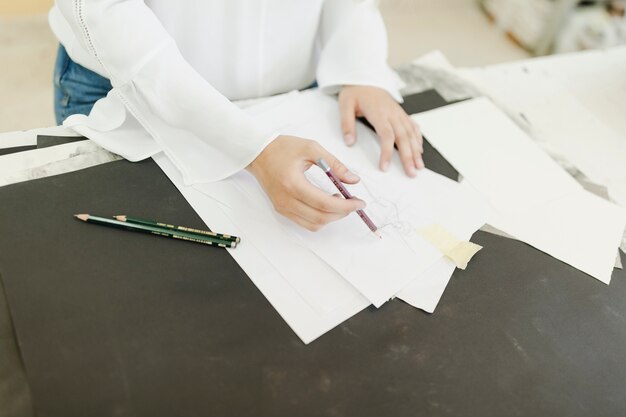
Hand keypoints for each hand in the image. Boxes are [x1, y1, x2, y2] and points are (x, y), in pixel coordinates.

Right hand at [247, 135, 365, 230]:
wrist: (258, 153)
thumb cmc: (282, 148)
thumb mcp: (311, 148)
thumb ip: (335, 164)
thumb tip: (354, 180)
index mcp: (293, 184)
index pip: (324, 203)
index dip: (346, 206)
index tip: (360, 202)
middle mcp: (286, 200)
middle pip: (321, 218)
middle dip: (342, 213)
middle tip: (354, 203)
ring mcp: (282, 208)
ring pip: (314, 224)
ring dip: (332, 217)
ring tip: (340, 202)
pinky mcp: (282, 210)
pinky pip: (305, 222)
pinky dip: (320, 218)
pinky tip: (326, 204)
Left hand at [339, 85, 423, 176]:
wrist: (364, 77)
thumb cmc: (354, 92)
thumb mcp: (345, 105)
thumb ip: (346, 124)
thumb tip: (349, 143)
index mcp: (379, 112)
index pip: (386, 135)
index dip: (387, 152)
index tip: (385, 167)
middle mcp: (392, 113)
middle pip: (403, 137)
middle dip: (408, 156)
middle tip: (411, 173)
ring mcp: (398, 113)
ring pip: (411, 133)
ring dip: (416, 150)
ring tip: (419, 166)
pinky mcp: (400, 113)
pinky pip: (413, 126)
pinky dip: (418, 138)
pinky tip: (420, 150)